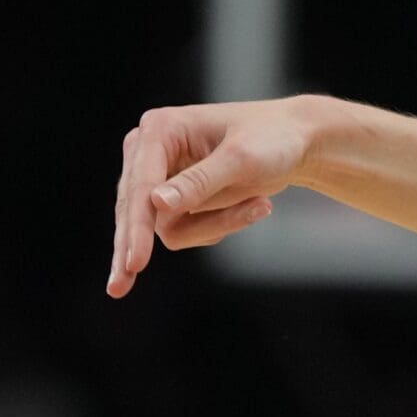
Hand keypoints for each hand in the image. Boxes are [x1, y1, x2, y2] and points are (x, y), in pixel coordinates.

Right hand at [107, 98, 316, 297]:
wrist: (295, 142)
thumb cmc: (271, 139)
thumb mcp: (241, 159)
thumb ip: (200, 182)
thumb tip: (156, 203)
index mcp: (159, 129)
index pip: (141, 185)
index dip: (136, 226)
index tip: (135, 262)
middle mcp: (150, 153)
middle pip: (134, 211)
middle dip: (136, 245)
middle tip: (120, 287)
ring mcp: (161, 180)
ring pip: (166, 228)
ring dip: (216, 226)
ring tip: (263, 206)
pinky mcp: (176, 203)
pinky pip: (186, 232)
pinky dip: (221, 226)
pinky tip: (256, 204)